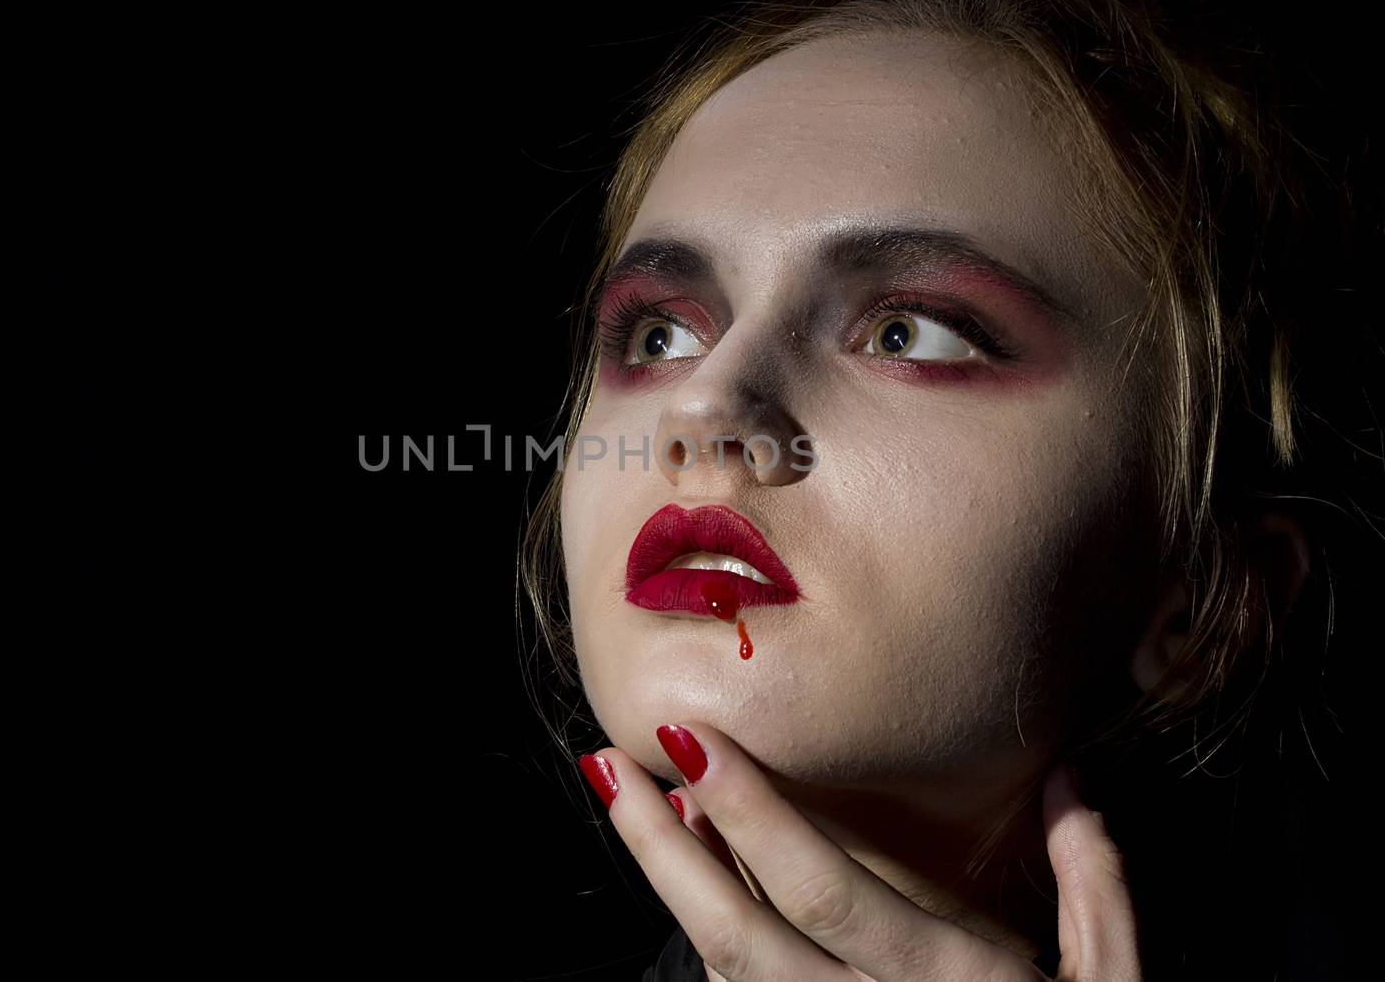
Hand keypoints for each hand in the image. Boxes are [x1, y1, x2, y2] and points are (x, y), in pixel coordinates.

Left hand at [579, 722, 1141, 980]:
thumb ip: (1092, 881)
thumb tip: (1067, 775)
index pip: (825, 889)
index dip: (750, 814)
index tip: (693, 742)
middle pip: (741, 934)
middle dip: (664, 847)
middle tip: (607, 765)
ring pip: (728, 975)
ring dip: (673, 887)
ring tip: (633, 806)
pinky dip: (709, 940)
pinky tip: (692, 883)